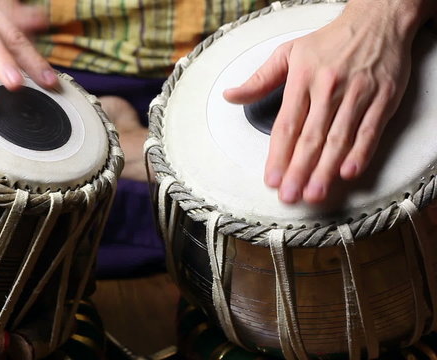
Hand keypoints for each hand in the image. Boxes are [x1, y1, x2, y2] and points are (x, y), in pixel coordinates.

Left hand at [224, 0, 432, 203]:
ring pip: (339, 138)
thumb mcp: (288, 53)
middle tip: (289, 196)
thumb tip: (231, 96)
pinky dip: (361, 152)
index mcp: (303, 79)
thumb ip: (260, 80)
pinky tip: (348, 172)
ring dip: (326, 169)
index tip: (271, 179)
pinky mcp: (384, 97)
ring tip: (314, 193)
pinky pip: (370, 130)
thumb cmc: (329, 41)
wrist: (378, 20)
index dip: (278, 155)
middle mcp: (329, 88)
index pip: (287, 125)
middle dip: (298, 170)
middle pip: (311, 137)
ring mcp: (358, 94)